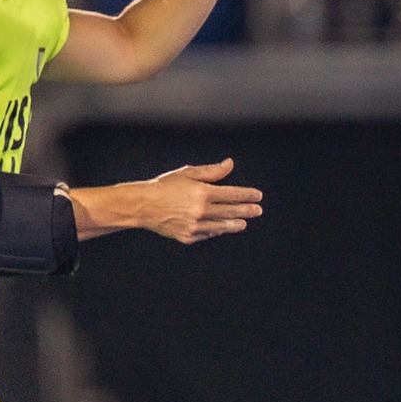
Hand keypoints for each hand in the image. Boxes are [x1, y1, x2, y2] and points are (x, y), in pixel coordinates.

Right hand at [136, 160, 263, 243]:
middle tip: (257, 210)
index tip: (257, 196)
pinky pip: (207, 234)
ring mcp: (195, 226)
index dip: (247, 195)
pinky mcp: (188, 236)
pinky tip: (222, 228)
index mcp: (202, 193)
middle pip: (231, 211)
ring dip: (235, 224)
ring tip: (243, 223)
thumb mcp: (187, 173)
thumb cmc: (164, 187)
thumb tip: (229, 164)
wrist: (143, 205)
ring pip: (222, 226)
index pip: (233, 194)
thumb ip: (211, 171)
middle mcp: (201, 211)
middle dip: (247, 210)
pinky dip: (216, 231)